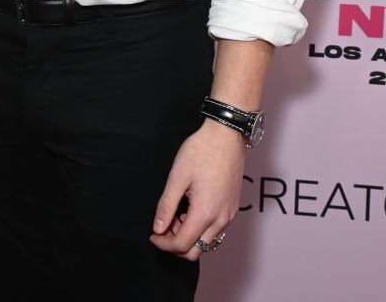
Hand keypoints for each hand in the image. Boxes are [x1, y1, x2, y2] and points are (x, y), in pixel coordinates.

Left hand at [149, 119, 244, 258]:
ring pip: (207, 242)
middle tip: (163, 227)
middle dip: (176, 244)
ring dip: (189, 237)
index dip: (164, 244)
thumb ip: (166, 205)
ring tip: (175, 215)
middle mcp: (221, 219)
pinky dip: (200, 229)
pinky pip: (216, 230)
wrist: (226, 135)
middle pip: (197, 250)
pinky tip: (190, 210)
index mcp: (206, 212)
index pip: (183, 244)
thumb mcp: (177, 177)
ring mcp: (229, 214)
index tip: (153, 235)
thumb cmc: (201, 151)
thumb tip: (158, 228)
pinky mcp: (232, 207)